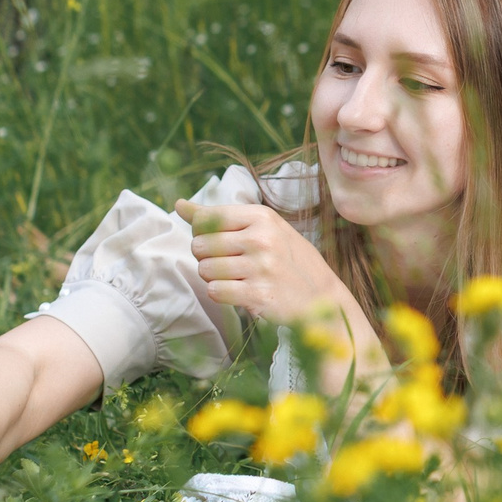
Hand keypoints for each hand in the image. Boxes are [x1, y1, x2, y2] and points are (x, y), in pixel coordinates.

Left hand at [178, 197, 344, 326]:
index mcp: (261, 216)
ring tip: (237, 278)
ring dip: (214, 278)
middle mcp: (260, 238)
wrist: (322, 296)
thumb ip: (219, 217)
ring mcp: (260, 267)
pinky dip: (221, 294)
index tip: (222, 242)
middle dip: (207, 257)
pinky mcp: (258, 294)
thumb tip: (179, 204)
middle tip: (230, 263)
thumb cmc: (287, 259)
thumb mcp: (262, 228)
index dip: (203, 234)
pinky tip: (240, 292)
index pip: (205, 219)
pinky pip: (215, 291)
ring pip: (205, 270)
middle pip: (199, 245)